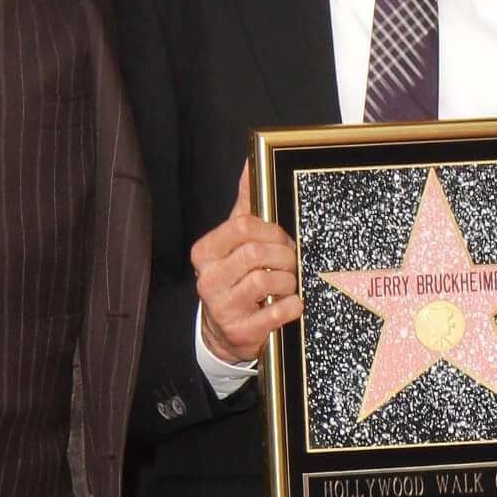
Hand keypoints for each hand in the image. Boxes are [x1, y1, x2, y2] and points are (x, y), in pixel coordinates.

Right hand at [193, 161, 302, 365]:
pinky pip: (278, 311)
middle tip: (289, 263)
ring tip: (287, 284)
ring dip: (288, 281)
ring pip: (267, 280)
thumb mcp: (235, 242)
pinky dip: (292, 305)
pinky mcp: (240, 331)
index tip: (281, 239)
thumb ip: (245, 205)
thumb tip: (251, 164)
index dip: (271, 230)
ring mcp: (222, 307)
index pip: (243, 226)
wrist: (224, 333)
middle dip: (284, 256)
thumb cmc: (235, 278)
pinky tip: (289, 303)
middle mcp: (207, 279)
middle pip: (257, 253)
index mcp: (205, 252)